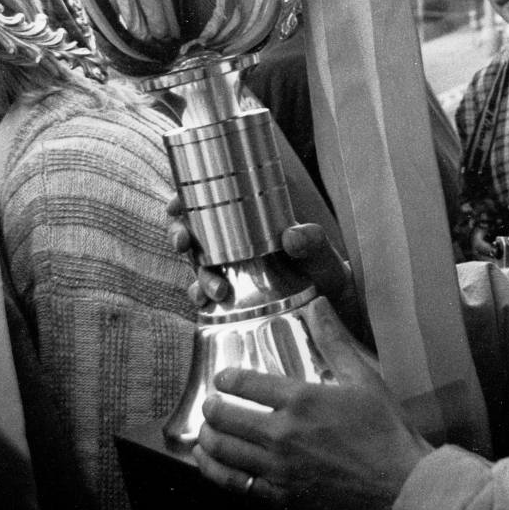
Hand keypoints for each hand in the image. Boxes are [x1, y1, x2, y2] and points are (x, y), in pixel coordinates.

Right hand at [167, 195, 360, 327]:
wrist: (332, 309)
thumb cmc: (325, 271)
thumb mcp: (322, 253)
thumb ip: (313, 241)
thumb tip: (290, 236)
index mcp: (250, 223)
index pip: (211, 204)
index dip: (185, 200)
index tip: (176, 203)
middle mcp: (234, 246)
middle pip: (193, 233)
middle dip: (179, 234)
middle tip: (184, 242)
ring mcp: (230, 273)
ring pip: (197, 267)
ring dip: (197, 276)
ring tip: (217, 288)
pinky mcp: (230, 301)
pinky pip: (205, 297)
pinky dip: (200, 298)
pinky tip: (207, 303)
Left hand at [191, 304, 430, 509]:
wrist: (400, 489)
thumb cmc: (387, 432)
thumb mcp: (365, 378)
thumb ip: (335, 341)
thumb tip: (318, 304)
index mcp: (301, 399)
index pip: (247, 383)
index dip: (228, 378)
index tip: (223, 378)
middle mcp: (282, 433)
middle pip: (226, 418)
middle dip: (212, 409)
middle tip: (210, 406)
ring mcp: (278, 469)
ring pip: (224, 451)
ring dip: (207, 440)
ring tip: (203, 434)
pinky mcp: (280, 499)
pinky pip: (235, 485)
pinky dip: (215, 473)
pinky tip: (210, 466)